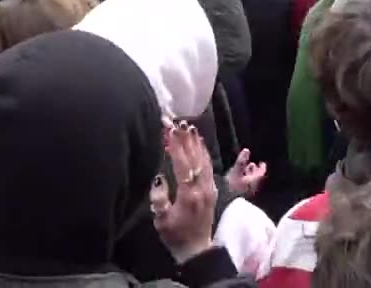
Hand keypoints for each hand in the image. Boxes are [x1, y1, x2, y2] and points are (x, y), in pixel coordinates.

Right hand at [151, 121, 217, 263]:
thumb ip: (159, 199)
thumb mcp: (161, 220)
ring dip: (197, 144)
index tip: (170, 130)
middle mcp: (202, 188)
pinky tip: (200, 145)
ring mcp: (209, 188)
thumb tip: (158, 178)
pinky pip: (209, 166)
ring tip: (189, 129)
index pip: (183, 164)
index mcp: (189, 194)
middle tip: (179, 123)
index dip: (176, 146)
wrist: (197, 249)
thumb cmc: (176, 235)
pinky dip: (204, 153)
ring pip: (205, 160)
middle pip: (195, 158)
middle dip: (186, 139)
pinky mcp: (212, 190)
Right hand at [225, 148, 266, 196]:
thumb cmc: (231, 187)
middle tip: (253, 164)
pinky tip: (239, 179)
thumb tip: (246, 150)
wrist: (224, 203)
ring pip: (250, 182)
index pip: (261, 174)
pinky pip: (245, 186)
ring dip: (249, 174)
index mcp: (253, 182)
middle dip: (255, 170)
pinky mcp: (240, 197)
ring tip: (246, 169)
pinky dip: (244, 180)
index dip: (262, 168)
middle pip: (256, 178)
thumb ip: (241, 161)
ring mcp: (246, 193)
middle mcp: (252, 188)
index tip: (262, 163)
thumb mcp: (236, 171)